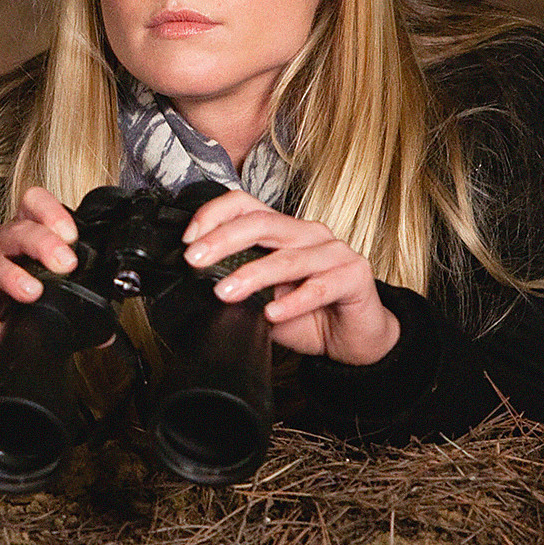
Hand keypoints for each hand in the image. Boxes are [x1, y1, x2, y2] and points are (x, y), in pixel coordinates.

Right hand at [0, 186, 81, 386]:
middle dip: (43, 244)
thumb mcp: (41, 297)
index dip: (51, 212)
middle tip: (65, 263)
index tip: (71, 234)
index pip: (33, 205)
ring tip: (31, 292)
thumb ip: (70, 304)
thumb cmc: (6, 304)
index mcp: (19, 234)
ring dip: (12, 276)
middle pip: (18, 231)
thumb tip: (104, 332)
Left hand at [179, 189, 399, 365]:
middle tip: (196, 260)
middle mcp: (307, 233)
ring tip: (225, 292)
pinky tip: (273, 314)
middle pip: (262, 223)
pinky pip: (320, 286)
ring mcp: (334, 251)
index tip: (188, 240)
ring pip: (288, 258)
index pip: (244, 205)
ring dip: (252, 275)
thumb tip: (195, 288)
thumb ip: (237, 288)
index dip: (214, 215)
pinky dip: (294, 301)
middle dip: (223, 240)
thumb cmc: (307, 315)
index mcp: (282, 230)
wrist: (354, 339)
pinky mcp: (354, 275)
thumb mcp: (263, 300)